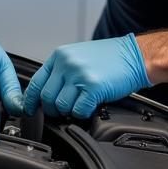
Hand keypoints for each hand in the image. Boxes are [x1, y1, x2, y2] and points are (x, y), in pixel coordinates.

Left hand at [24, 34, 148, 118]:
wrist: (136, 55)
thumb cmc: (111, 58)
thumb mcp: (80, 56)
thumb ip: (62, 71)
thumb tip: (47, 94)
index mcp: (61, 55)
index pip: (36, 82)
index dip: (31, 101)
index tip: (31, 110)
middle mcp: (67, 64)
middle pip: (47, 98)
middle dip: (53, 109)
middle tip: (65, 109)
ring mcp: (79, 75)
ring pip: (61, 106)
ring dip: (70, 111)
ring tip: (82, 104)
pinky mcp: (93, 87)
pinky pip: (78, 111)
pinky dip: (83, 113)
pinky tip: (91, 105)